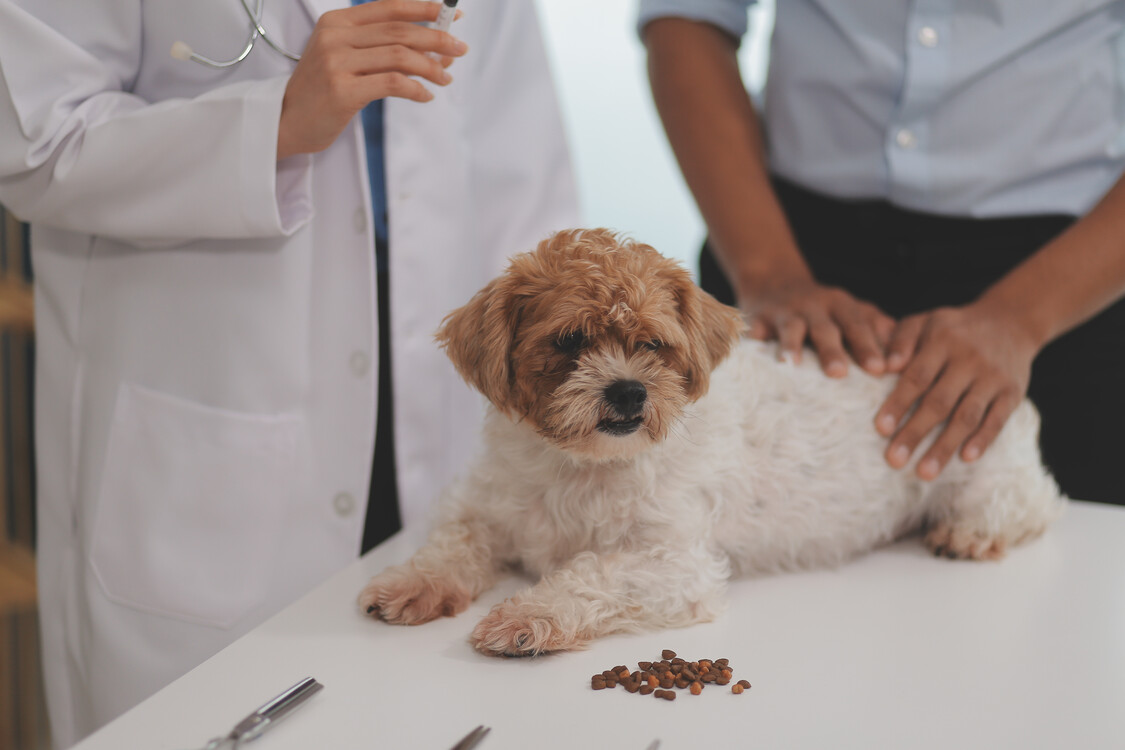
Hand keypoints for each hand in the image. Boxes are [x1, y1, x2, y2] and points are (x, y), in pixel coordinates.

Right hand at [277, 0, 468, 159]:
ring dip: (431, 67)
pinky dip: (415, 89)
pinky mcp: (342, 90)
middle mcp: (335, 36)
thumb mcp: (348, 60)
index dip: (424, 8)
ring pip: (399, 56)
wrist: (286, 122)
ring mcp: (337, 62)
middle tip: (460, 49)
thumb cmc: (322, 92)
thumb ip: (386, 50)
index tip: (453, 13)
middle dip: (437, 39)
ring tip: (445, 78)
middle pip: (400, 31)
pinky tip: (425, 96)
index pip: (389, 8)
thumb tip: (438, 50)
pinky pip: (392, 83)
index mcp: (337, 22)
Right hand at [744, 278, 895, 376]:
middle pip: (826, 328)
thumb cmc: (821, 307)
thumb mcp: (850, 310)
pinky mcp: (756, 318)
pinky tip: (753, 357)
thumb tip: (907, 359)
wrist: (772, 278)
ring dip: (791, 346)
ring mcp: (784, 312)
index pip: (859, 325)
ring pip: (790, 328)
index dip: (870, 345)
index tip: (883, 370)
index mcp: (841, 305)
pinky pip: (753, 331)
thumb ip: (877, 329)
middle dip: (832, 349)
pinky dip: (752, 343)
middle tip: (840, 373)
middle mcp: (814, 306)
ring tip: (791, 366)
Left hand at [874, 304, 1037, 479]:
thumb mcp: (925, 322)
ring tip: (924, 472)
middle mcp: (969, 359)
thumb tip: (884, 366)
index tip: (881, 428)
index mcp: (943, 341)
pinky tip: (965, 458)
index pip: (917, 376)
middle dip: (915, 432)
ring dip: (945, 446)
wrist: (1010, 321)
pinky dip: (983, 440)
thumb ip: (901, 339)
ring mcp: (993, 377)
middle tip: (894, 460)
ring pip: (967, 416)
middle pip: (939, 402)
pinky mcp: (1013, 392)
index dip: (899, 403)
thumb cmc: (953, 328)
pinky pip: (997, 419)